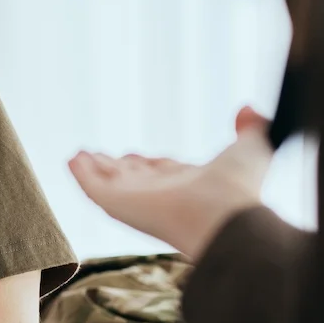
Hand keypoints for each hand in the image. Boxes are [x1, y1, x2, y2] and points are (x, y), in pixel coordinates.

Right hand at [69, 107, 273, 260]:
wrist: (224, 215)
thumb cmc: (240, 188)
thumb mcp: (252, 146)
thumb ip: (250, 127)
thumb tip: (247, 108)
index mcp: (187, 185)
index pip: (161, 172)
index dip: (148, 163)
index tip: (134, 155)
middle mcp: (160, 193)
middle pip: (131, 179)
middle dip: (114, 167)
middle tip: (96, 155)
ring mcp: (137, 200)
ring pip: (109, 183)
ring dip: (93, 169)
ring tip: (77, 155)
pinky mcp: (117, 204)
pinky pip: (93, 188)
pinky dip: (80, 174)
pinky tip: (71, 161)